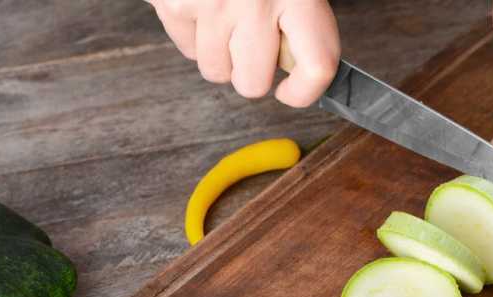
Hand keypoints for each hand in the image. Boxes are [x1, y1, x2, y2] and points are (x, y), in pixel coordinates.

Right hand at [146, 0, 339, 106]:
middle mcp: (257, 2)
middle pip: (252, 83)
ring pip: (216, 71)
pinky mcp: (175, 3)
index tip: (292, 91)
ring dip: (222, 56)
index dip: (305, 92)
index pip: (316, 66)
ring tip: (228, 23)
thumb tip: (298, 74)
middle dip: (252, 74)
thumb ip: (302, 25)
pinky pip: (187, 49)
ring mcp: (212, 4)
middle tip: (253, 49)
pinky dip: (195, 37)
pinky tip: (205, 10)